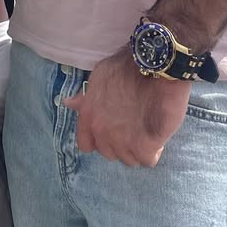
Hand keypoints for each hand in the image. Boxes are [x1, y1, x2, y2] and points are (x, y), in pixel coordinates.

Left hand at [63, 48, 190, 166]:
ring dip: (139, 148)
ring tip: (148, 128)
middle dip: (122, 143)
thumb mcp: (100, 76)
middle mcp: (101, 132)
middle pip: (111, 153)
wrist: (157, 67)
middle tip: (135, 126)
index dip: (100, 139)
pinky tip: (158, 135)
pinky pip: (148, 159)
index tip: (113, 131)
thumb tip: (69, 103)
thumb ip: (86, 96)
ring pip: (130, 158)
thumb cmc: (129, 68)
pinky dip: (155, 150)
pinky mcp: (143, 148)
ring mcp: (122, 142)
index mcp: (88, 116)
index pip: (86, 144)